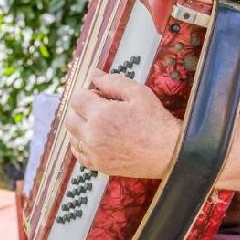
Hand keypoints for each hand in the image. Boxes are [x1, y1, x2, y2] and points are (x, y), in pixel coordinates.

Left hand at [65, 69, 180, 177]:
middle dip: (81, 109)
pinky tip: (96, 139)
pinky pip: (78, 154)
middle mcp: (93, 136)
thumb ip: (112, 81)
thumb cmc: (156, 121)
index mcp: (100, 115)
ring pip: (72, 136)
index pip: (76, 98)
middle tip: (102, 109)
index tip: (102, 96)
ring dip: (81, 126)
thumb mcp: (138, 93)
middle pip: (70, 118)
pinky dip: (82, 144)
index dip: (88, 93)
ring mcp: (94, 153)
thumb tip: (93, 73)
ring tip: (102, 124)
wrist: (169, 153)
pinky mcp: (99, 166)